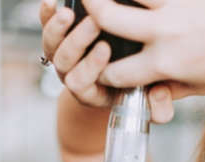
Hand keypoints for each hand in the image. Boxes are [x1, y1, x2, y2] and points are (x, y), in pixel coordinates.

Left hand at [39, 0, 174, 122]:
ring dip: (60, 27)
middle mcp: (73, 76)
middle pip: (64, 61)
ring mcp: (63, 57)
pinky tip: (55, 3)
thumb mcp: (149, 104)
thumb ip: (159, 108)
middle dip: (78, 42)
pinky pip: (45, 25)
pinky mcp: (58, 38)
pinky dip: (47, 14)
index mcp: (91, 93)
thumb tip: (159, 94)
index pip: (81, 84)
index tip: (106, 50)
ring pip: (51, 44)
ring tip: (71, 12)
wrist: (122, 78)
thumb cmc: (136, 89)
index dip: (91, 67)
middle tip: (95, 23)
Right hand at [82, 0, 204, 98]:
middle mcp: (164, 32)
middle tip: (84, 4)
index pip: (116, 71)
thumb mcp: (200, 86)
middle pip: (107, 16)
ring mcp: (175, 4)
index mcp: (165, 63)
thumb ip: (169, 91)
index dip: (100, 72)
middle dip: (88, 10)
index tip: (99, 66)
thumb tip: (144, 97)